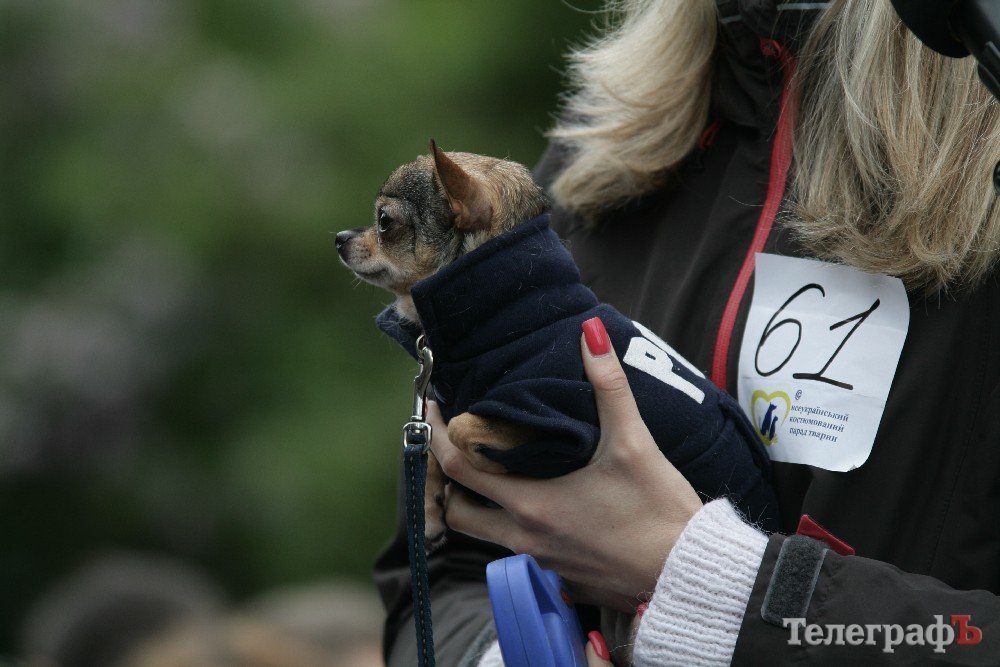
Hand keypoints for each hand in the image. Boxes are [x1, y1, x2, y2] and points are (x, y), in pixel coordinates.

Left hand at [428, 317, 702, 612]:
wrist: (688, 573)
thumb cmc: (660, 511)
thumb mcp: (634, 442)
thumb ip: (608, 385)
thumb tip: (589, 331)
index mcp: (532, 502)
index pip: (457, 467)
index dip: (435, 434)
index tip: (434, 408)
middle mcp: (524, 536)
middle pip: (455, 509)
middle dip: (446, 477)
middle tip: (451, 444)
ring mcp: (539, 562)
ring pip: (481, 534)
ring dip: (475, 504)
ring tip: (486, 470)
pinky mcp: (559, 578)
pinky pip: (514, 551)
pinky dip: (506, 525)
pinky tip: (531, 502)